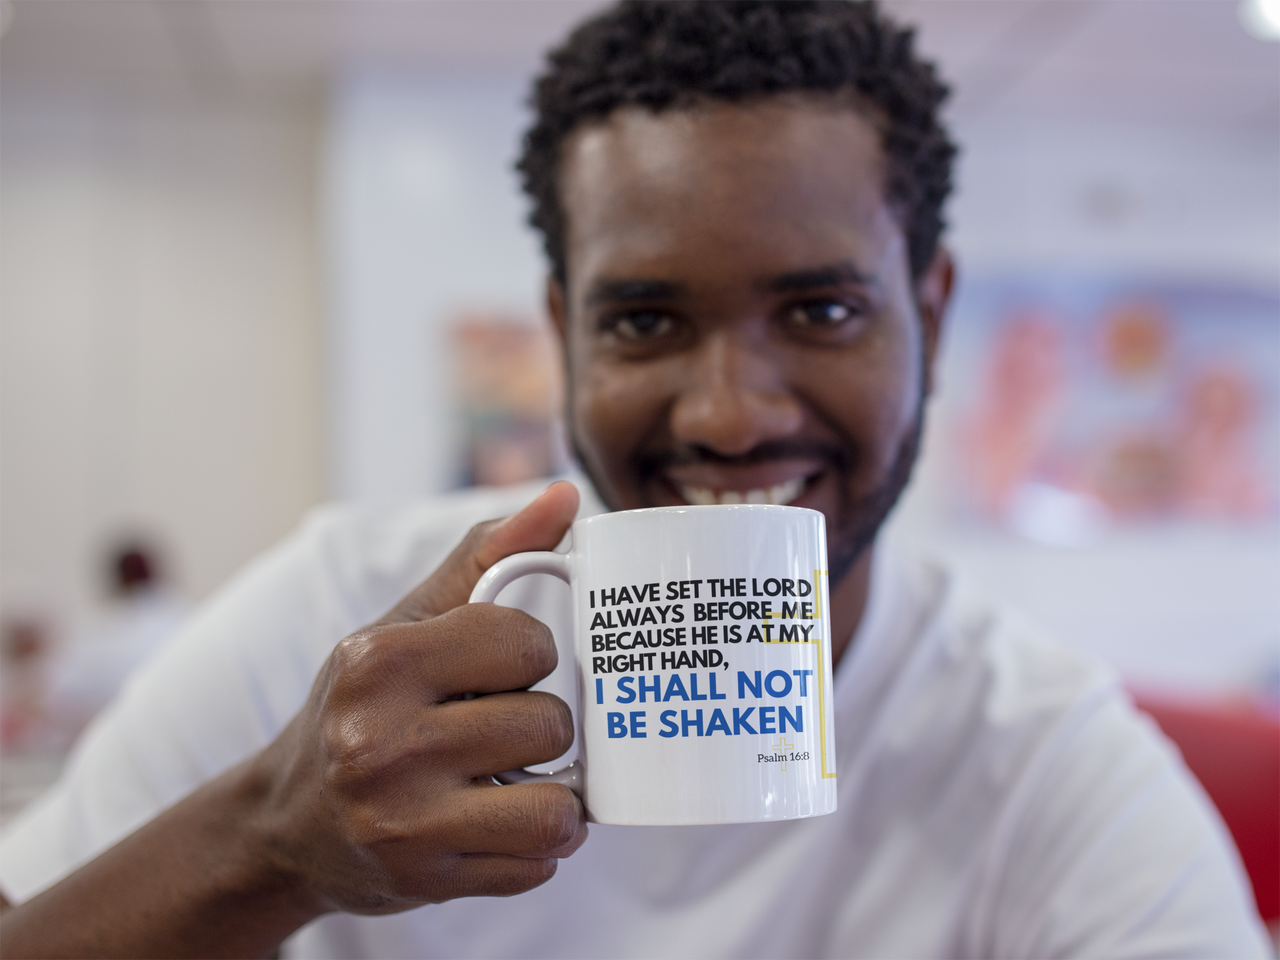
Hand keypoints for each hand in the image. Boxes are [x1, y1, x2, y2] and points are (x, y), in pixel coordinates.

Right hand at [246, 481, 586, 914]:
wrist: (284, 823)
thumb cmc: (360, 706)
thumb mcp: (405, 622)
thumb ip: (487, 556)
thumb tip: (566, 495)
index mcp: (378, 662)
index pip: (526, 643)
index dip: (530, 655)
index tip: (503, 666)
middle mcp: (380, 743)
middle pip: (547, 724)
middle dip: (541, 725)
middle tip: (501, 728)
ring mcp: (401, 822)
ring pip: (556, 805)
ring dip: (553, 795)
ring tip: (516, 779)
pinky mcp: (423, 882)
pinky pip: (538, 864)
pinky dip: (535, 845)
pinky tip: (497, 823)